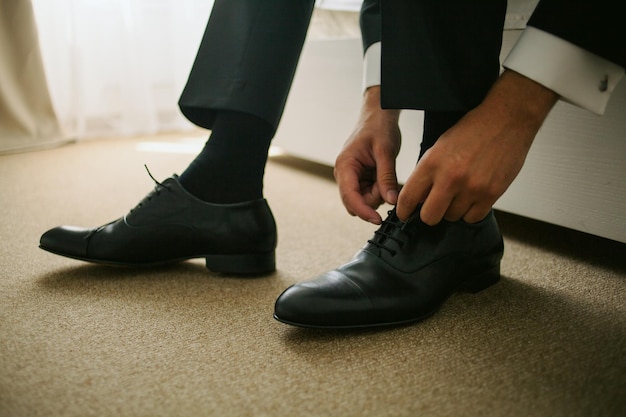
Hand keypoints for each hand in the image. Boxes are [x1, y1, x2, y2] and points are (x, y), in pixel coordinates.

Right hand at [334, 86, 401, 223]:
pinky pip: (368, 193)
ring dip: (378, 194)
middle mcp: (344, 173)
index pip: (350, 197)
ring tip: (386, 174)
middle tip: (387, 183)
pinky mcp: (359, 178)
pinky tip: (384, 176)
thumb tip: (391, 201)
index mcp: (345, 166)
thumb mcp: (386, 152)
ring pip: (364, 200)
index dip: (363, 211)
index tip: (378, 220)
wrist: (378, 116)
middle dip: (373, 199)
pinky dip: (379, 190)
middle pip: (356, 202)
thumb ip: (387, 178)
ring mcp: (351, 177)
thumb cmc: (379, 128)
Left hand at [395, 70, 558, 224]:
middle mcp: (450, 178)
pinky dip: (471, 211)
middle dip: (429, 214)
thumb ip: (427, 172)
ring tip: (459, 193)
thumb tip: (417, 198)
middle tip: (434, 206)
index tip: (405, 215)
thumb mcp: (439, 146)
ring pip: (452, 218)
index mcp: (432, 163)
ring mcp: (472, 188)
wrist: (506, 119)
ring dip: (453, 210)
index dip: (403, 211)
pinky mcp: (491, 194)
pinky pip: (473, 218)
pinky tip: (472, 197)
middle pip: (429, 217)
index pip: (408, 198)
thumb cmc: (472, 130)